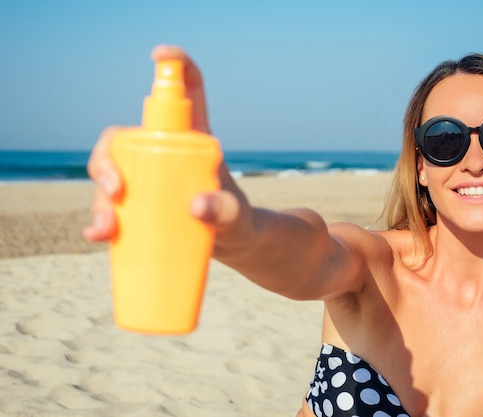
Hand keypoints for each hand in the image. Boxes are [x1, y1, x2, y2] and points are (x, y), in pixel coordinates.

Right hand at [83, 45, 247, 243]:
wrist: (232, 248)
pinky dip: (100, 221)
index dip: (175, 66)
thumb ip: (226, 212)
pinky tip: (98, 235)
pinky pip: (108, 207)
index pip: (187, 93)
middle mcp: (164, 153)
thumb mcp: (236, 218)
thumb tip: (197, 206)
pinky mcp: (137, 207)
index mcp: (193, 141)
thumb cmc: (237, 223)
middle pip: (123, 139)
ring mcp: (147, 180)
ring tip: (106, 228)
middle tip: (116, 192)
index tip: (160, 56)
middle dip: (107, 161)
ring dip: (100, 199)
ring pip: (108, 176)